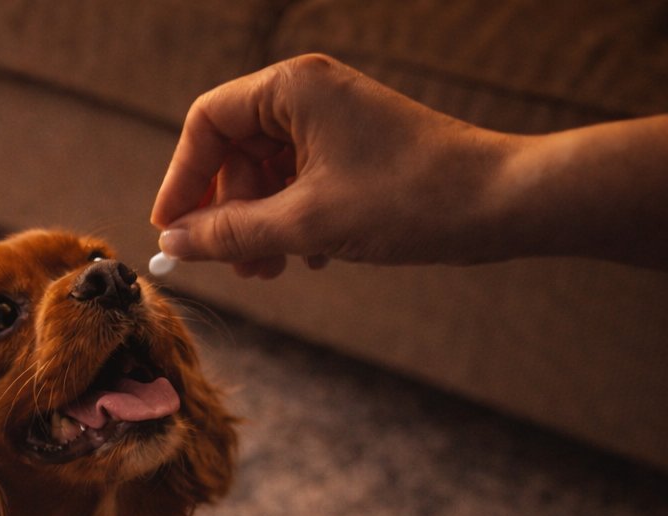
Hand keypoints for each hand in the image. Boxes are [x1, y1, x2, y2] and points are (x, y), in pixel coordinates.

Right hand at [152, 54, 667, 275]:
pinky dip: (290, 221)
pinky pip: (297, 183)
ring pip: (265, 174)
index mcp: (293, 88)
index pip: (207, 124)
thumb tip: (173, 243)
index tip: (170, 230)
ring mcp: (334, 122)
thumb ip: (230, 233)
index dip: (181, 179)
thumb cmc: (410, 198)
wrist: (502, 203)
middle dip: (226, 212)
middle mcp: (310, 95)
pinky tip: (309, 259)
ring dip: (257, 225)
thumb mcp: (305, 224)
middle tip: (229, 263)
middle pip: (234, 152)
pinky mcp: (354, 151)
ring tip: (268, 270)